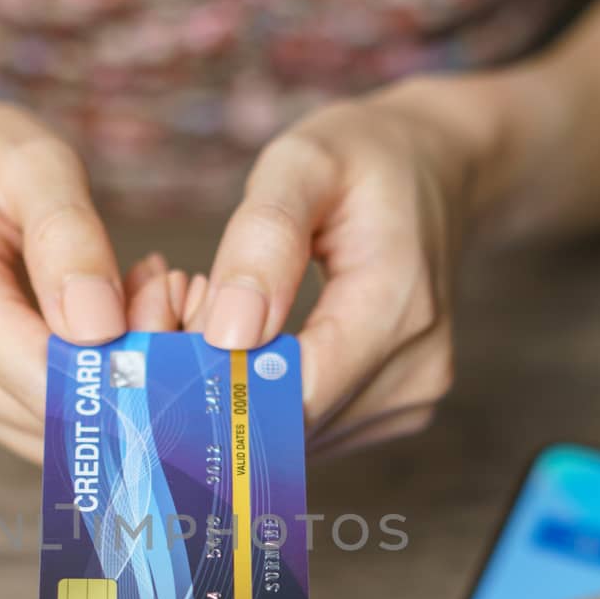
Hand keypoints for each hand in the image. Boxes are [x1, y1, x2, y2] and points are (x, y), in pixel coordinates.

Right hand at [0, 90, 188, 461]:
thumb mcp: (33, 162)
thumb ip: (69, 238)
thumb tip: (99, 328)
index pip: (43, 375)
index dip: (124, 363)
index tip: (174, 305)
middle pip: (54, 407)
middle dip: (130, 366)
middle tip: (168, 289)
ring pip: (55, 427)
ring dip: (114, 379)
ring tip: (135, 296)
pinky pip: (40, 420)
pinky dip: (88, 387)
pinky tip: (108, 328)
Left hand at [196, 80, 501, 458]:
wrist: (436, 170)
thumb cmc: (363, 159)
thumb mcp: (305, 162)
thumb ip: (264, 238)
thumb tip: (229, 334)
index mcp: (398, 309)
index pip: (294, 396)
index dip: (215, 381)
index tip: (163, 327)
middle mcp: (412, 375)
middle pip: (284, 425)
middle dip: (212, 382)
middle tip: (174, 304)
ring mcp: (404, 403)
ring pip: (287, 439)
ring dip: (231, 394)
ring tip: (207, 314)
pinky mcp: (387, 415)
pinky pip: (305, 430)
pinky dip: (259, 399)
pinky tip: (242, 344)